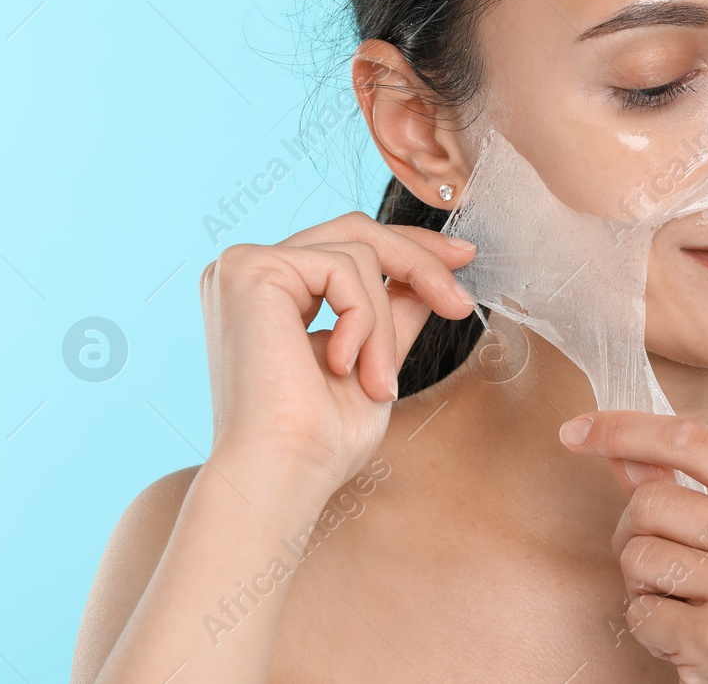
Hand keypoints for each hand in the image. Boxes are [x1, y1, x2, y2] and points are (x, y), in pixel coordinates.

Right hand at [198, 210, 475, 498]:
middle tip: (458, 301)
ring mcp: (244, 266)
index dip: (409, 249)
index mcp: (268, 292)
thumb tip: (431, 275)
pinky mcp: (251, 270)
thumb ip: (393, 313)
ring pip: (359, 254)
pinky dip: (363, 321)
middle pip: (356, 232)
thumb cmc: (319, 441)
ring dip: (385, 324)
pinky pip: (345, 269)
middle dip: (418, 261)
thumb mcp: (373, 361)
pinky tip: (345, 366)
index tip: (463, 261)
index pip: (346, 245)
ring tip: (376, 381)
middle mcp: (248, 272)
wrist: (281, 475)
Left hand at [560, 411, 707, 682]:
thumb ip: (690, 489)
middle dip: (632, 533)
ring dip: (642, 586)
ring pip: (638, 555)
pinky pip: (640, 611)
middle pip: (651, 501)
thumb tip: (624, 448)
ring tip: (684, 606)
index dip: (626, 429)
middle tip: (659, 568)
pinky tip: (686, 638)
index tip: (576, 430)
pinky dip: (649, 627)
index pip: (693, 441)